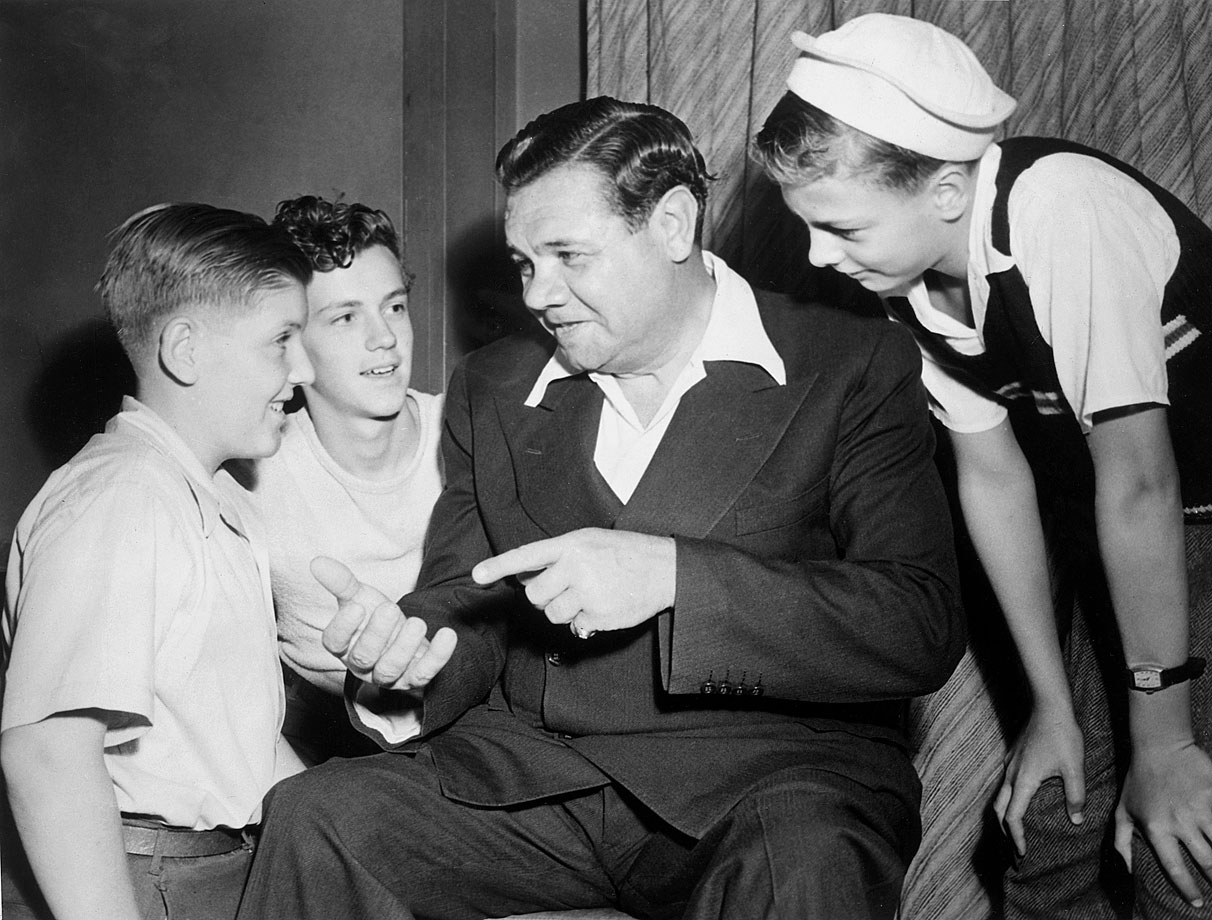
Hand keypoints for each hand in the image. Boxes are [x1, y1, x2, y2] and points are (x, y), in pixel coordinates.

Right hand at [313, 556, 456, 690]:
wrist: (406, 636)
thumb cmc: (376, 617)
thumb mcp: (360, 597)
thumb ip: (341, 582)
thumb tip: (317, 562)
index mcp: (344, 645)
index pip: (334, 643)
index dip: (343, 627)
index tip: (357, 607)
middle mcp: (363, 665)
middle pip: (363, 657)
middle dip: (377, 634)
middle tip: (390, 609)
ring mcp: (389, 676)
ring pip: (390, 670)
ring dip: (404, 646)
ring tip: (416, 622)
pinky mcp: (415, 679)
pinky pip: (425, 673)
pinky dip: (437, 655)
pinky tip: (447, 635)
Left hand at [471, 528, 675, 634]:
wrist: (664, 569)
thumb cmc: (624, 553)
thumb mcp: (589, 541)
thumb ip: (556, 556)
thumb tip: (524, 576)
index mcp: (571, 545)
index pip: (527, 555)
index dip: (499, 566)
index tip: (477, 574)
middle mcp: (576, 568)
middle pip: (534, 595)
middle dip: (544, 597)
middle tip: (566, 588)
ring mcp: (587, 593)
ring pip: (552, 614)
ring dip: (563, 611)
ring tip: (587, 596)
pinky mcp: (597, 615)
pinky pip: (574, 627)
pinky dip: (584, 620)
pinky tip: (602, 605)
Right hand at [994, 705, 1085, 855]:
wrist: (1048, 705)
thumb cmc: (1062, 735)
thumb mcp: (1074, 768)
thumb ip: (1075, 796)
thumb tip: (1075, 820)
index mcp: (1023, 781)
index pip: (1012, 817)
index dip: (1016, 838)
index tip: (1022, 853)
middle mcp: (1011, 774)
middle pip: (998, 809)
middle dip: (1004, 831)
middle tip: (1016, 848)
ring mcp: (1009, 764)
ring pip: (999, 796)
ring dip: (1005, 815)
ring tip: (1017, 829)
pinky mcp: (1013, 756)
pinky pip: (1004, 783)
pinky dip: (1008, 800)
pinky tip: (1022, 800)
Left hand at [1114, 741, 1211, 907]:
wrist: (1161, 745)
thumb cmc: (1140, 780)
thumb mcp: (1123, 809)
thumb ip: (1122, 841)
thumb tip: (1128, 869)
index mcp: (1156, 828)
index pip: (1174, 867)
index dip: (1187, 888)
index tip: (1196, 902)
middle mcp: (1180, 822)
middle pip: (1207, 862)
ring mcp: (1200, 808)